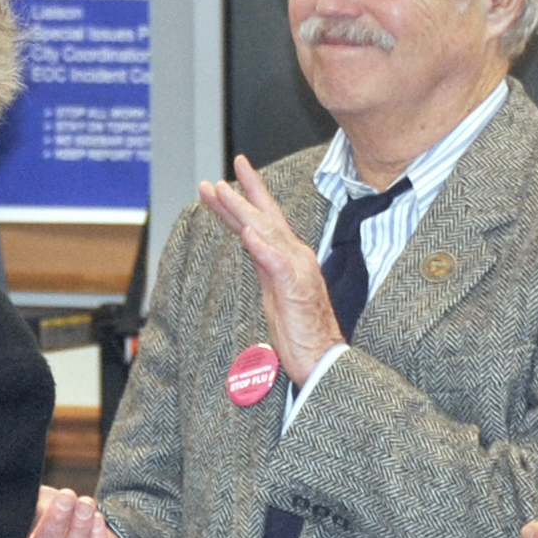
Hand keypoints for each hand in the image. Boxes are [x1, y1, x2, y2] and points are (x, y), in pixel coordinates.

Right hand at [28, 484, 123, 537]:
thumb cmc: (50, 520)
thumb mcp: (34, 508)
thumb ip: (28, 502)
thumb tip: (26, 490)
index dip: (23, 517)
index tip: (31, 496)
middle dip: (56, 521)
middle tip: (67, 496)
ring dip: (80, 527)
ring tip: (86, 503)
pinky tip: (97, 519)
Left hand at [195, 158, 344, 383]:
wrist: (323, 356)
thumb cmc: (301, 329)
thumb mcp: (274, 289)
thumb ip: (263, 261)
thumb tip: (248, 240)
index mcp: (288, 257)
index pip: (261, 222)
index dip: (243, 199)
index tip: (220, 183)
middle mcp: (295, 256)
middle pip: (263, 218)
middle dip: (238, 195)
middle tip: (214, 181)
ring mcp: (298, 271)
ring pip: (267, 233)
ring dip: (243, 211)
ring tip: (223, 193)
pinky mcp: (297, 289)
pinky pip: (277, 264)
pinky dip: (262, 247)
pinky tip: (247, 233)